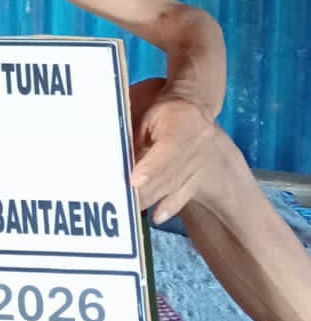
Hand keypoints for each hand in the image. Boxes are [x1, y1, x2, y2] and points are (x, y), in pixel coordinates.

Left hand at [131, 91, 217, 223]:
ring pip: (176, 184)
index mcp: (184, 123)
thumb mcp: (146, 114)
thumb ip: (135, 136)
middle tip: (124, 202)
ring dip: (154, 199)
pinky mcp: (201, 171)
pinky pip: (186, 192)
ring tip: (133, 210)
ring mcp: (201, 160)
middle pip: (170, 172)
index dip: (151, 167)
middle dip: (147, 190)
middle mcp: (198, 144)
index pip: (169, 149)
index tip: (134, 182)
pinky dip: (170, 205)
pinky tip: (158, 217)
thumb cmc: (163, 107)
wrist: (194, 104)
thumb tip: (119, 160)